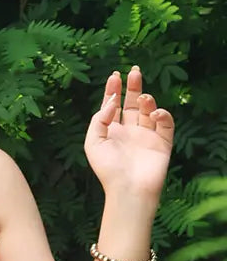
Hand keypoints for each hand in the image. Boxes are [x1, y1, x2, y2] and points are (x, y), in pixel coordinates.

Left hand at [84, 65, 174, 201]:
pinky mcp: (162, 142)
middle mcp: (130, 132)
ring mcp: (147, 136)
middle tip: (134, 71)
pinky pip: (166, 122)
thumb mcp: (93, 142)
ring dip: (147, 99)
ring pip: (150, 110)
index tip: (114, 75)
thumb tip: (113, 100)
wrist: (129, 189)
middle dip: (133, 86)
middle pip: (133, 103)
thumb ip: (100, 118)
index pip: (114, 106)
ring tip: (143, 98)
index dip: (114, 90)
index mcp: (113, 132)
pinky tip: (155, 113)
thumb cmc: (108, 169)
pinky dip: (163, 114)